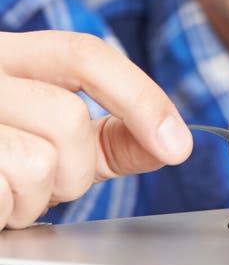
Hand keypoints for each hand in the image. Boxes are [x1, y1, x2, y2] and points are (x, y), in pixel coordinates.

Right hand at [0, 30, 192, 229]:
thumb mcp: (51, 133)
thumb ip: (109, 133)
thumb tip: (171, 140)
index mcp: (10, 54)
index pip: (86, 54)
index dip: (139, 97)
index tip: (176, 143)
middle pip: (69, 118)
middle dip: (72, 171)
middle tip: (43, 181)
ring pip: (39, 162)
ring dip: (33, 198)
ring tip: (7, 191)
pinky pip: (4, 191)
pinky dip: (5, 210)